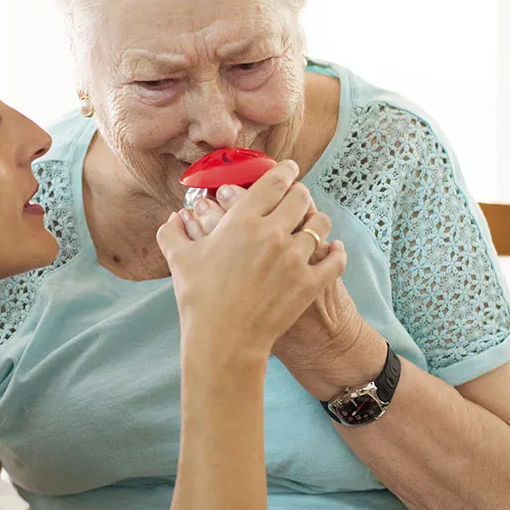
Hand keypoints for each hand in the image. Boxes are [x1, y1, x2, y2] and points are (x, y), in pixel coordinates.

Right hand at [186, 182, 385, 398]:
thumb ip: (172, 233)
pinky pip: (335, 259)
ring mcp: (295, 259)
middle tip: (297, 197)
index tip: (289, 168)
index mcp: (241, 221)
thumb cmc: (199, 299)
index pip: (273, 182)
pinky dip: (337, 252)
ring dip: (317, 221)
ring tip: (313, 224)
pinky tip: (334, 249)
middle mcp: (272, 233)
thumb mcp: (179, 260)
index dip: (284, 170)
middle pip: (300, 197)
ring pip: (321, 225)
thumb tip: (173, 218)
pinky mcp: (310, 283)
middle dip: (300, 193)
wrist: (223, 341)